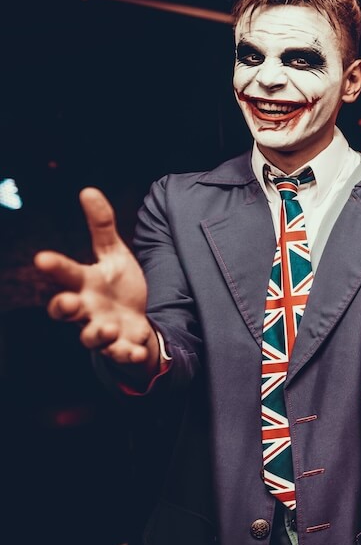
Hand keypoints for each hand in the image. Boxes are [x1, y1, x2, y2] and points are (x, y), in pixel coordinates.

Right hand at [33, 187, 158, 375]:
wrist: (134, 324)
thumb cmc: (116, 287)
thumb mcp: (113, 254)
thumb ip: (101, 226)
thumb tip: (88, 189)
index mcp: (83, 284)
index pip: (65, 274)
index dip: (54, 267)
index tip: (41, 258)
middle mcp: (86, 310)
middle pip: (64, 311)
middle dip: (62, 307)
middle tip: (66, 302)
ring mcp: (102, 331)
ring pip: (90, 338)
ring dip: (96, 334)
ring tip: (107, 327)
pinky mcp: (120, 348)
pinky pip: (120, 354)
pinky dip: (127, 353)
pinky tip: (135, 350)